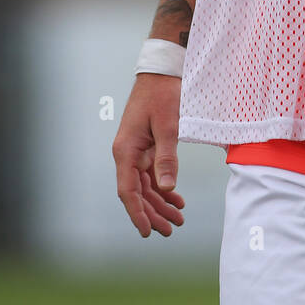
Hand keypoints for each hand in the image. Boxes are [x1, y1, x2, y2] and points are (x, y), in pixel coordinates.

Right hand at [113, 74, 185, 237]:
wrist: (162, 72)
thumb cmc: (163, 95)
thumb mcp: (168, 126)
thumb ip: (167, 157)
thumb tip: (167, 188)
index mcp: (126, 150)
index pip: (128, 191)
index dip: (137, 213)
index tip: (147, 232)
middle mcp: (127, 154)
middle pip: (137, 193)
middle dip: (153, 213)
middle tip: (171, 230)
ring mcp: (136, 151)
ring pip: (145, 186)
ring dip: (160, 203)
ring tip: (178, 219)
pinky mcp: (146, 147)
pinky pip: (152, 174)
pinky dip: (163, 188)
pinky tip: (176, 200)